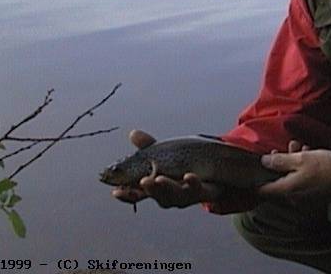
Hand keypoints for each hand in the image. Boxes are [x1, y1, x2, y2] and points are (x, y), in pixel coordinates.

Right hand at [111, 129, 225, 208]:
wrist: (214, 176)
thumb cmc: (183, 167)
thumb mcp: (165, 154)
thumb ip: (149, 147)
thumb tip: (133, 133)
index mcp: (156, 187)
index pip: (137, 193)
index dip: (126, 194)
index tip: (115, 191)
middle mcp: (168, 195)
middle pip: (156, 195)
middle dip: (149, 189)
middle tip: (143, 181)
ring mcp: (185, 195)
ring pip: (174, 195)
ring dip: (167, 187)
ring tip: (159, 178)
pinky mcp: (203, 192)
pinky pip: (198, 189)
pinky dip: (192, 182)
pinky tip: (188, 176)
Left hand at [257, 141, 330, 201]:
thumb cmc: (328, 167)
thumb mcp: (302, 158)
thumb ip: (280, 161)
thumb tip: (263, 161)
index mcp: (287, 190)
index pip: (263, 189)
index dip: (257, 176)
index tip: (258, 164)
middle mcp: (293, 198)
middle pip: (278, 181)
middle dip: (279, 163)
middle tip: (284, 148)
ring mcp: (304, 198)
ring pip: (291, 179)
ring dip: (292, 163)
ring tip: (299, 147)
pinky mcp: (314, 195)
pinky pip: (302, 182)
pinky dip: (302, 169)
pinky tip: (309, 155)